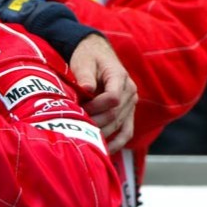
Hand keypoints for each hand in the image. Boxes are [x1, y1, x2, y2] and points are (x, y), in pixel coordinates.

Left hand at [69, 34, 137, 152]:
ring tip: (83, 138)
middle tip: (75, 126)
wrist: (97, 54)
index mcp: (120, 77)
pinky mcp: (128, 113)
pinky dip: (117, 143)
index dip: (95, 107)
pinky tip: (105, 151)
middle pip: (114, 114)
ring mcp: (131, 104)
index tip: (78, 109)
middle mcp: (130, 92)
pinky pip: (127, 132)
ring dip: (101, 134)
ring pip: (119, 126)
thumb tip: (86, 89)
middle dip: (94, 122)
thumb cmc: (88, 57)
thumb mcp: (84, 61)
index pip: (112, 98)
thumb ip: (85, 75)